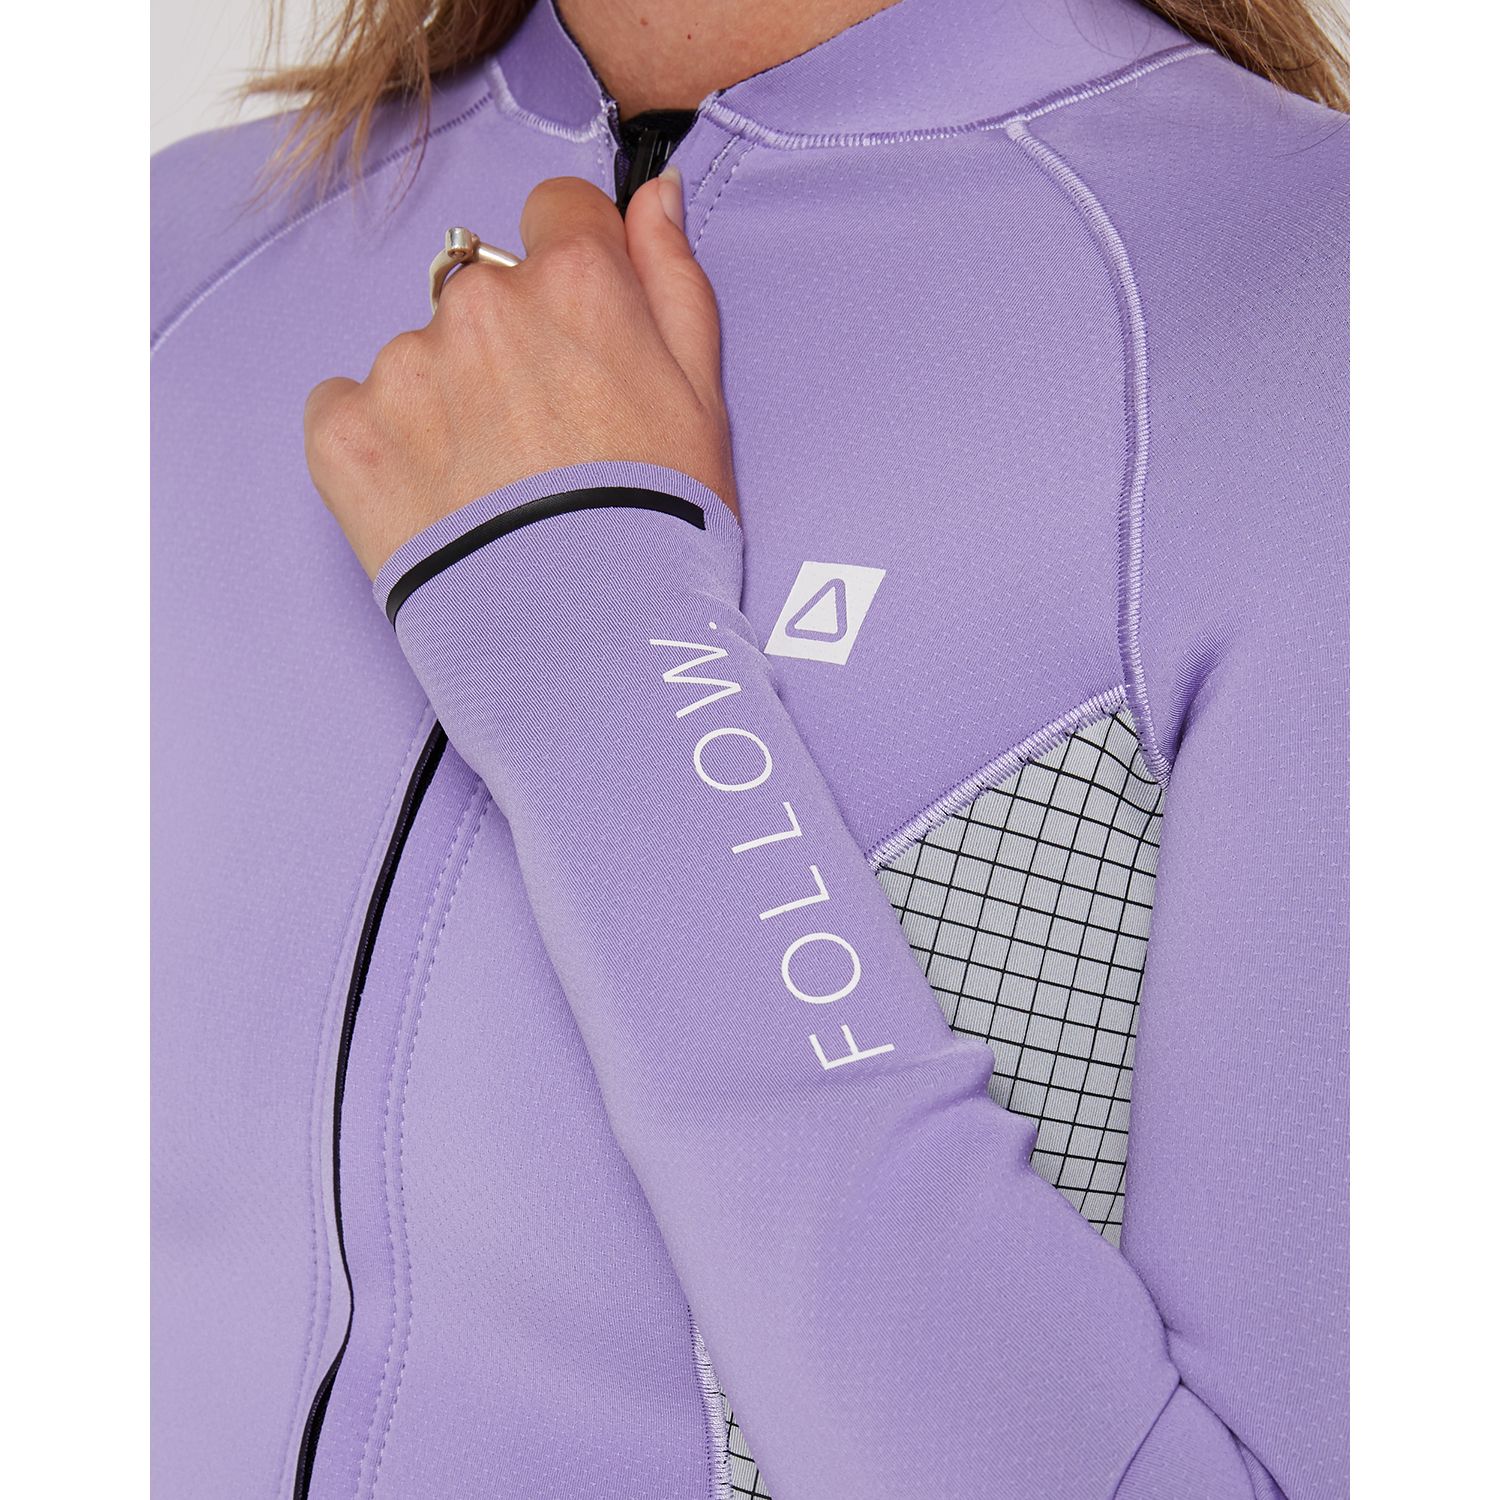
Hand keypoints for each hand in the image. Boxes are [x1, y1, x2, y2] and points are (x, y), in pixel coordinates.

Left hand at [305, 170, 735, 578]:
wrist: (586, 646)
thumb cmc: (661, 531)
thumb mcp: (704, 402)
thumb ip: (673, 281)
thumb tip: (651, 197)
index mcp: (575, 286)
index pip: (558, 213)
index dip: (575, 274)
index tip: (579, 336)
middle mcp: (481, 306)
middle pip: (485, 291)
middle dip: (509, 348)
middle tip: (540, 444)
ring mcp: (404, 370)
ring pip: (420, 355)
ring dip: (445, 402)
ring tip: (488, 492)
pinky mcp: (346, 434)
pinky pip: (347, 407)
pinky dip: (379, 444)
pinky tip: (431, 501)